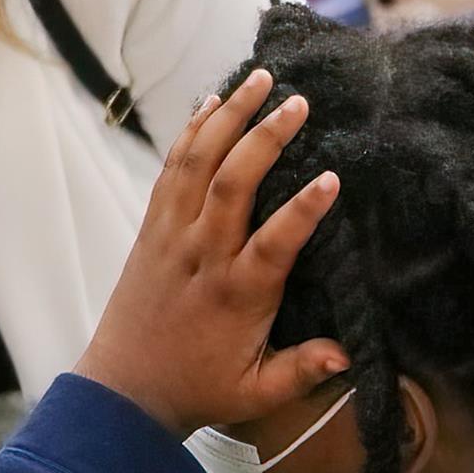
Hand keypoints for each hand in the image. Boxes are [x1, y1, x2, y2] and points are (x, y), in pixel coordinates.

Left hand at [72, 69, 347, 436]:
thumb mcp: (256, 393)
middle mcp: (202, 255)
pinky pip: (171, 170)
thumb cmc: (199, 387)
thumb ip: (301, 370)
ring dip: (227, 118)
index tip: (332, 178)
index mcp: (236, 294)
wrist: (124, 388)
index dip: (303, 211)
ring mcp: (172, 235)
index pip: (274, 243)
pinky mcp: (153, 228)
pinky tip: (211, 103)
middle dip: (264, 137)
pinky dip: (191, 133)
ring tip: (258, 79)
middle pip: (231, 184)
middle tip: (298, 101)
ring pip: (198, 164)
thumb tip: (349, 356)